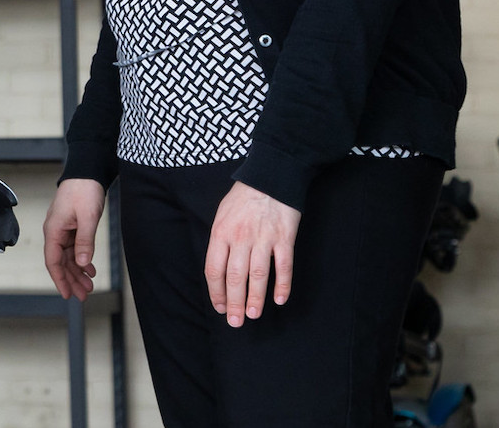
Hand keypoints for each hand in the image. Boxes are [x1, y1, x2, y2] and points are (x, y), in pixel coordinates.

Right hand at [42, 178, 106, 299]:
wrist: (86, 172)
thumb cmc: (83, 190)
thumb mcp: (87, 217)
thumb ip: (85, 241)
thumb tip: (82, 262)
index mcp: (53, 231)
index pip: (53, 261)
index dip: (60, 280)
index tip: (67, 295)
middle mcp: (55, 232)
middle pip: (60, 262)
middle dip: (71, 280)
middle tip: (83, 295)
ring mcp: (63, 230)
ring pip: (68, 257)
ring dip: (77, 272)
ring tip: (89, 285)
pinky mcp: (71, 227)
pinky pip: (74, 248)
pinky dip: (82, 260)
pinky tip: (90, 268)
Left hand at [206, 181, 300, 326]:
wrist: (270, 177)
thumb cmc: (243, 198)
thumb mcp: (222, 215)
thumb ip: (220, 241)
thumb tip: (219, 270)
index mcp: (220, 233)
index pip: (214, 269)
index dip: (216, 292)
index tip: (219, 307)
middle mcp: (240, 238)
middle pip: (234, 277)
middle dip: (234, 303)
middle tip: (236, 322)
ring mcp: (263, 238)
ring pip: (258, 275)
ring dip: (255, 298)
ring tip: (253, 315)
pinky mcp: (285, 238)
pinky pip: (284, 266)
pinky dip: (282, 285)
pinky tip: (279, 299)